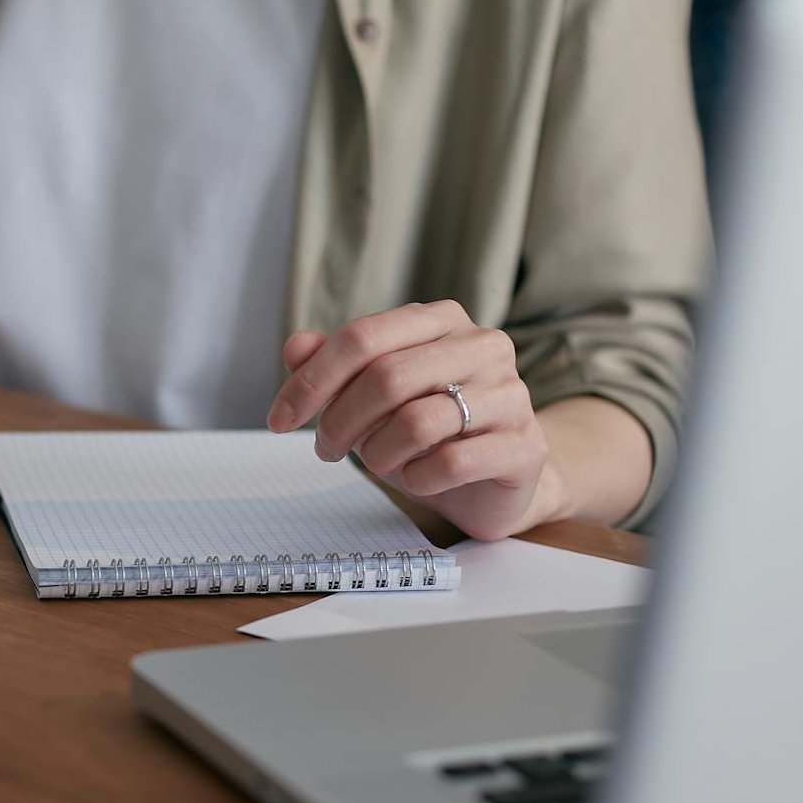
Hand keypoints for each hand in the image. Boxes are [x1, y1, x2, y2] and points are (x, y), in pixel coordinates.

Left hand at [266, 300, 561, 539]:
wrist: (496, 481)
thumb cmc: (428, 433)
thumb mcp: (373, 398)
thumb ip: (335, 368)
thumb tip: (296, 347)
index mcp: (440, 321)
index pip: (362, 338)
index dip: (311, 380)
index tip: (278, 419)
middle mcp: (482, 346)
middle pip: (386, 377)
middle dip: (339, 421)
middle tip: (326, 449)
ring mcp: (510, 394)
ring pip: (417, 422)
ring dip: (379, 453)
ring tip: (379, 463)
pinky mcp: (524, 445)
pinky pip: (452, 462)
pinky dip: (418, 478)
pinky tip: (417, 479)